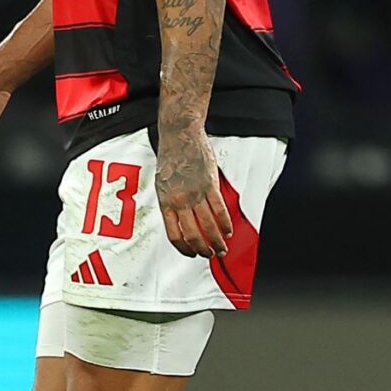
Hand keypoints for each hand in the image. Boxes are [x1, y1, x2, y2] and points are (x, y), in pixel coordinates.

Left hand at [155, 127, 234, 258]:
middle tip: (211, 255)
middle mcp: (180, 200)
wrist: (180, 135)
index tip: (192, 254)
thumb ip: (170, 202)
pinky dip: (225, 223)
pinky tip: (228, 230)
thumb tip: (179, 220)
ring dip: (217, 241)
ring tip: (222, 248)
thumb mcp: (162, 183)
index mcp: (165, 202)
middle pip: (193, 235)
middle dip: (203, 249)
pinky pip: (220, 209)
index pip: (174, 235)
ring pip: (208, 226)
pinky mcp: (210, 185)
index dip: (184, 249)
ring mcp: (196, 193)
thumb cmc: (170, 157)